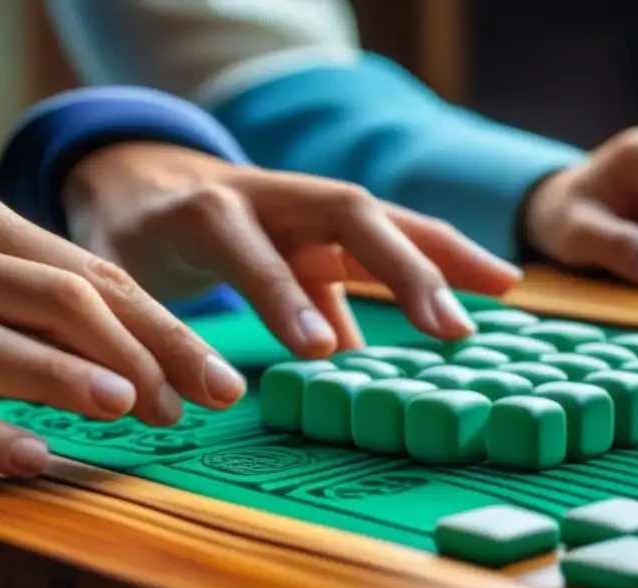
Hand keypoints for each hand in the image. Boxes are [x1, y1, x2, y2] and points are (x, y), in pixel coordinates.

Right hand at [0, 189, 245, 476]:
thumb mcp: (1, 294)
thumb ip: (65, 318)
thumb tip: (170, 378)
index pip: (101, 281)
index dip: (170, 335)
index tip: (224, 385)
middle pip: (63, 298)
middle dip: (137, 353)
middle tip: (185, 406)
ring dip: (65, 376)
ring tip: (128, 406)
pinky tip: (34, 456)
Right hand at [64, 143, 521, 357]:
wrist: (129, 185)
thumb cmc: (224, 234)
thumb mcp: (284, 267)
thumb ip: (324, 301)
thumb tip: (360, 353)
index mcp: (325, 218)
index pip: (399, 228)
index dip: (452, 253)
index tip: (507, 285)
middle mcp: (294, 201)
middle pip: (362, 216)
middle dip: (411, 268)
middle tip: (454, 327)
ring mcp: (240, 202)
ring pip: (293, 230)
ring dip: (308, 292)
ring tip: (332, 350)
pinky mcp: (186, 216)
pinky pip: (227, 255)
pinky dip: (262, 297)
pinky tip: (286, 343)